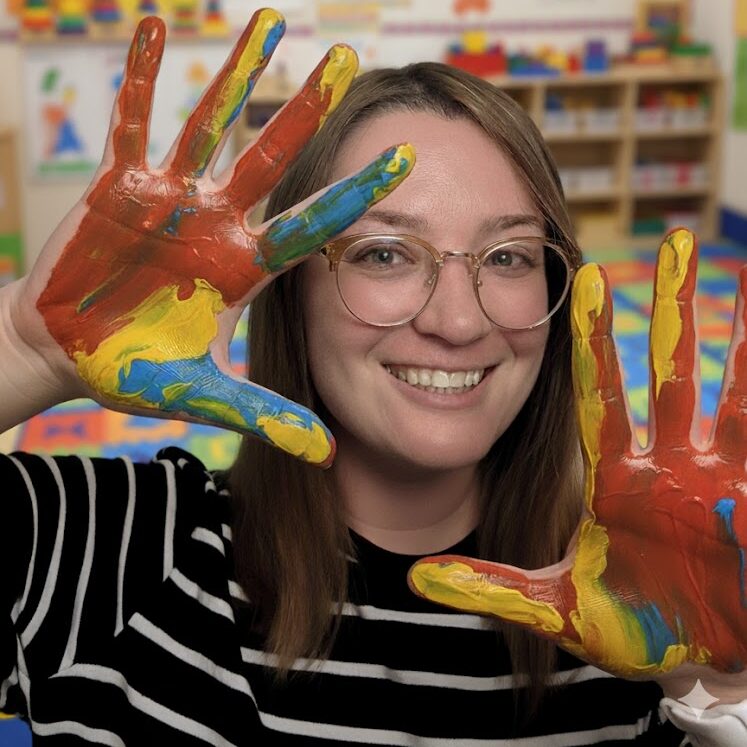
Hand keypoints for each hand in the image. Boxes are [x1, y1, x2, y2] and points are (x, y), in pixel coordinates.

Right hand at [11, 9, 413, 465]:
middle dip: (307, 109)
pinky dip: (141, 79)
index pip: (311, 224)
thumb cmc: (133, 372)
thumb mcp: (201, 394)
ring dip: (235, 73)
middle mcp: (215, 224)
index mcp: (242, 268)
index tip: (406, 158)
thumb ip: (263, 414)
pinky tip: (154, 25)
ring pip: (208, 124)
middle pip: (271, 158)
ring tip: (270, 19)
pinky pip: (134, 124)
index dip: (355, 194)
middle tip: (349, 56)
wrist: (67, 352)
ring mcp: (168, 200)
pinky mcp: (117, 186)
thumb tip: (329, 454)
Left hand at [409, 228, 746, 683]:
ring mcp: (713, 478)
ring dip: (741, 337)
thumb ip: (489, 587)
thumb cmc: (624, 629)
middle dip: (674, 306)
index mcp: (615, 475)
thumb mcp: (550, 607)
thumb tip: (417, 577)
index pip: (599, 392)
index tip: (587, 280)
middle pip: (667, 370)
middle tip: (678, 240)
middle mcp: (666, 463)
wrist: (687, 662)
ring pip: (727, 392)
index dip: (595, 338)